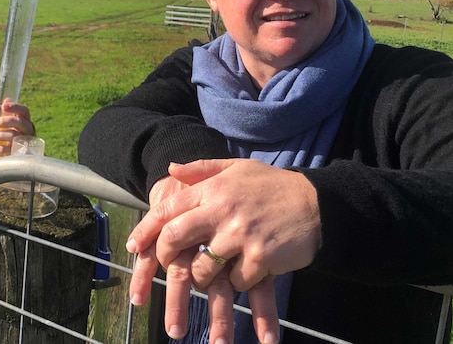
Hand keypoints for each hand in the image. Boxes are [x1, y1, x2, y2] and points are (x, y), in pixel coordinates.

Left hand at [0, 98, 34, 154]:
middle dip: (5, 121)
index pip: (24, 111)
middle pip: (19, 122)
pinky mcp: (19, 152)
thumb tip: (6, 100)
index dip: (15, 107)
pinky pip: (8, 149)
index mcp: (26, 120)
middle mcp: (28, 129)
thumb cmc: (14, 132)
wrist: (21, 151)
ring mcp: (25, 141)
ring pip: (13, 135)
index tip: (3, 106)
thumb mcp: (12, 122)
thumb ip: (8, 112)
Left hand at [126, 159, 320, 342]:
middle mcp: (221, 211)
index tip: (134, 247)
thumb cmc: (272, 186)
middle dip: (165, 257)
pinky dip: (236, 282)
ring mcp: (240, 236)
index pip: (166, 210)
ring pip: (202, 268)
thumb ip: (201, 170)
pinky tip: (245, 273)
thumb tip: (170, 169)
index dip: (145, 230)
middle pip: (175, 238)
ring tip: (210, 274)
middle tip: (169, 267)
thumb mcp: (236, 169)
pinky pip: (235, 281)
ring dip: (201, 277)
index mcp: (212, 189)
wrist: (318, 204)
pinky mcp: (260, 258)